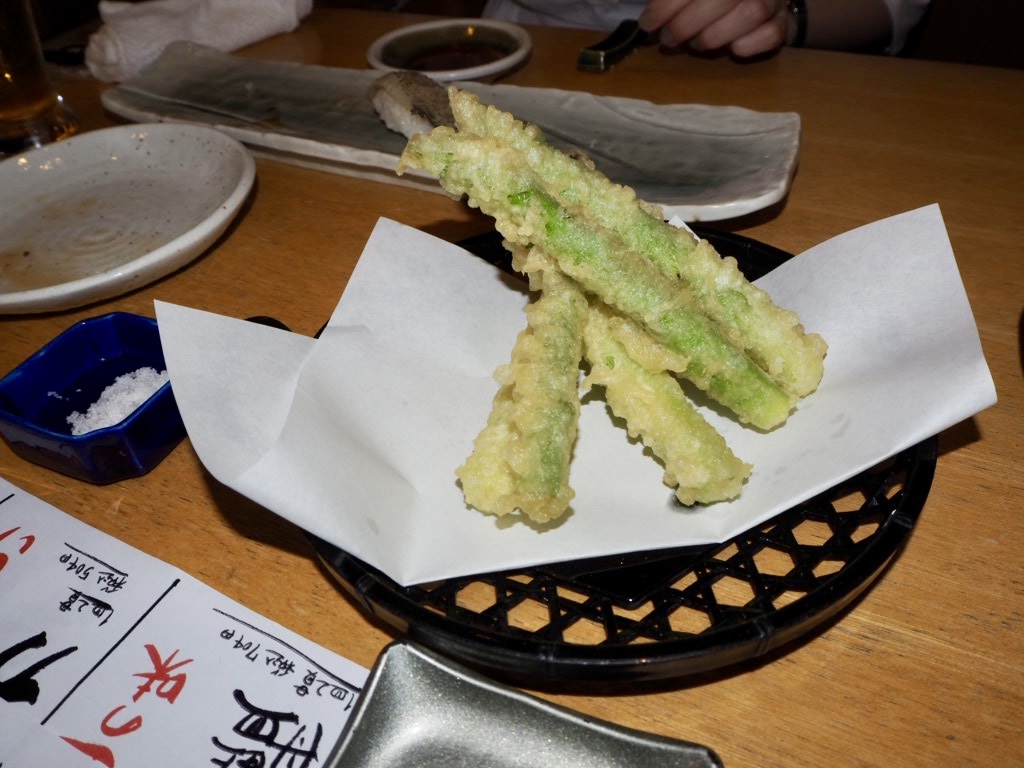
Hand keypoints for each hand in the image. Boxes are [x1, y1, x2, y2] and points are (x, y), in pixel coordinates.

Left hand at [638, 0, 791, 57]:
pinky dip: (748, 45)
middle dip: (687, 23)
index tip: (648, 22)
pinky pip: (772, 33)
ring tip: (694, 44)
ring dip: (714, 36)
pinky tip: (731, 49)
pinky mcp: (784, 20)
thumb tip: (649, 15)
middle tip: (668, 39)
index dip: (668, 4)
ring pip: (752, 13)